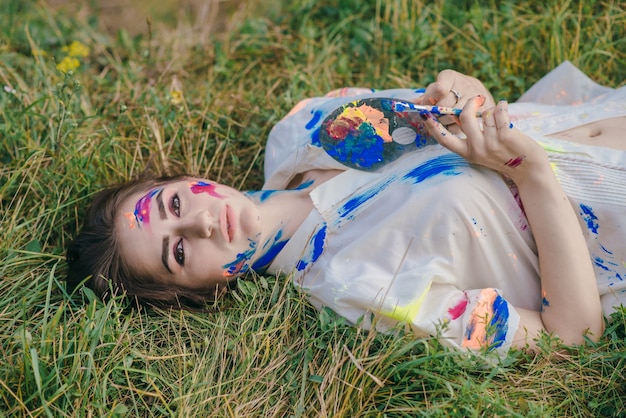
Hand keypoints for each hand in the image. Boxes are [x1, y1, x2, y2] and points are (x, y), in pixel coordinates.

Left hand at [415, 70, 495, 131]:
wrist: (478, 94)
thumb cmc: (451, 91)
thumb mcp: (438, 89)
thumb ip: (426, 96)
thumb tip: (412, 104)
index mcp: (450, 76)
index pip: (439, 89)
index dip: (429, 101)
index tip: (426, 106)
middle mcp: (465, 84)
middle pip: (443, 106)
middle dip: (434, 114)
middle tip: (432, 116)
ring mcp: (474, 98)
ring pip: (451, 117)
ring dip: (442, 122)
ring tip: (441, 119)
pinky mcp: (479, 112)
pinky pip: (459, 126)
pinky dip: (451, 128)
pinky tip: (451, 124)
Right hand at [421, 96, 548, 184]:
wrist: (530, 170)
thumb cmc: (507, 157)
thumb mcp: (483, 152)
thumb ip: (472, 137)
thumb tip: (462, 115)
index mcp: (468, 153)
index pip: (445, 140)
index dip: (433, 126)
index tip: (425, 113)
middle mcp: (477, 149)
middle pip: (465, 118)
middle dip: (471, 104)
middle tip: (477, 98)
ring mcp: (491, 143)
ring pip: (486, 114)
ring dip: (495, 111)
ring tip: (502, 119)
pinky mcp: (506, 136)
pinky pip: (500, 111)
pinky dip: (504, 106)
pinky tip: (506, 108)